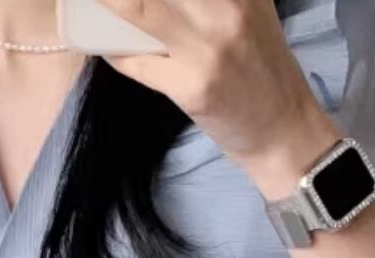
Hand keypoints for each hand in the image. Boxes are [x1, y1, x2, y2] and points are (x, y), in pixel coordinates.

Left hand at [97, 0, 343, 196]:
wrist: (281, 128)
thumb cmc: (258, 66)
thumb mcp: (247, 8)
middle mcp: (226, 6)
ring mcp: (207, 47)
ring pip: (134, 8)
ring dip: (104, 5)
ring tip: (93, 6)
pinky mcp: (191, 86)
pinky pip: (135, 61)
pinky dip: (114, 52)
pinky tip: (111, 48)